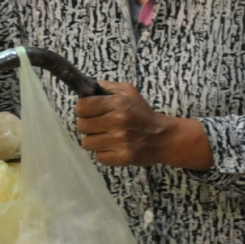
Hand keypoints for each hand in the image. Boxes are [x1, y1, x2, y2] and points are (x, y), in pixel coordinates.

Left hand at [75, 82, 212, 170]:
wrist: (163, 137)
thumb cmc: (143, 114)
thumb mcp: (129, 92)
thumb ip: (108, 87)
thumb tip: (88, 86)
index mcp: (117, 104)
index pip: (82, 106)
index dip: (82, 109)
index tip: (88, 111)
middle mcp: (117, 121)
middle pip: (81, 125)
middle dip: (87, 125)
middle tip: (97, 125)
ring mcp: (119, 141)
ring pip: (87, 143)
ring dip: (93, 140)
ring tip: (105, 137)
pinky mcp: (121, 157)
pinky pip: (98, 156)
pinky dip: (103, 153)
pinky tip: (112, 147)